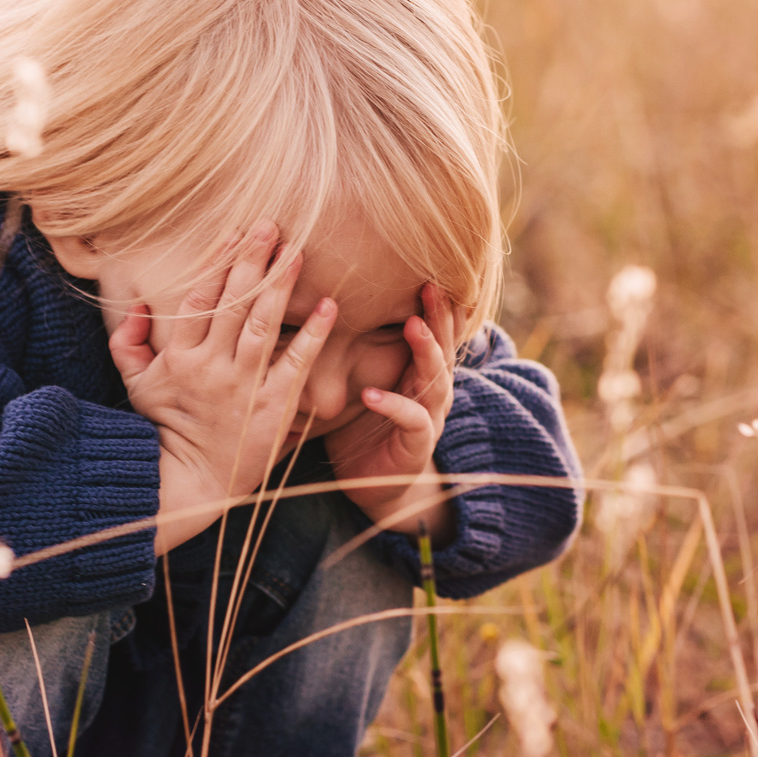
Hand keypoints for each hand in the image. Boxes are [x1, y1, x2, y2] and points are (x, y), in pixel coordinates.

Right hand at [110, 225, 336, 555]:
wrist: (190, 482)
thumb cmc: (163, 429)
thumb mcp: (135, 384)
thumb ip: (129, 341)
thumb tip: (137, 303)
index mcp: (180, 357)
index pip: (201, 298)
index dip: (219, 262)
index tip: (235, 231)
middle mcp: (212, 366)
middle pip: (235, 303)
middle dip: (253, 260)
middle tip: (272, 225)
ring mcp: (243, 386)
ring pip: (264, 324)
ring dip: (281, 285)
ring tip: (297, 252)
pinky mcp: (273, 407)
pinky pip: (296, 364)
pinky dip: (313, 335)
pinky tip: (329, 306)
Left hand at [324, 284, 459, 543]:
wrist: (377, 488)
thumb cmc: (363, 429)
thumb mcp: (360, 381)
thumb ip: (351, 350)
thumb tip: (314, 303)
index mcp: (416, 371)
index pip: (431, 327)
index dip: (430, 300)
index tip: (421, 268)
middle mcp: (430, 389)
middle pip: (443, 344)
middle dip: (439, 314)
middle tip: (430, 284)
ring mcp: (429, 416)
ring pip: (436, 377)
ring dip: (425, 350)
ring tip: (412, 326)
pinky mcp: (417, 445)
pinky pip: (413, 421)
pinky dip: (393, 406)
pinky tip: (372, 395)